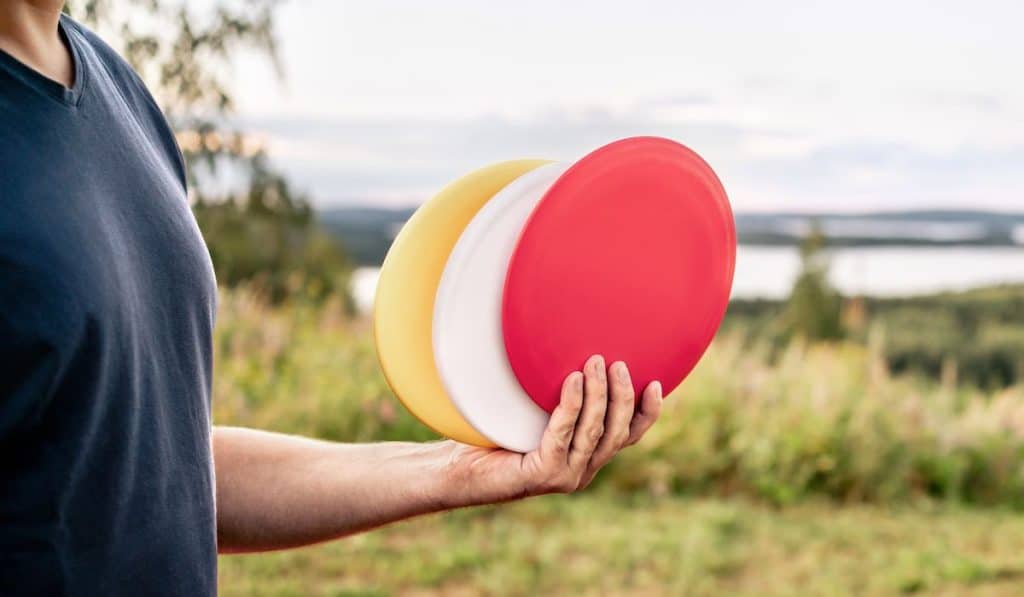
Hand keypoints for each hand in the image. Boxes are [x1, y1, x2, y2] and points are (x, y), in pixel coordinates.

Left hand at [441, 355, 662, 505]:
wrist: (457, 469)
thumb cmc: (494, 436)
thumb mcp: (535, 412)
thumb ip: (561, 399)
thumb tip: (576, 351)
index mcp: (586, 457)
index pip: (629, 436)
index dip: (648, 412)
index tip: (656, 382)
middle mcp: (582, 470)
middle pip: (618, 431)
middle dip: (622, 394)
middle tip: (616, 361)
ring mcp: (565, 476)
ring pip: (595, 431)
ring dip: (598, 394)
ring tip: (594, 362)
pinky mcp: (544, 474)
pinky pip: (564, 433)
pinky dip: (570, 404)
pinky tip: (570, 380)